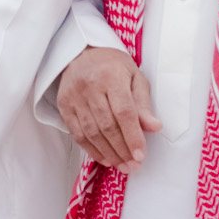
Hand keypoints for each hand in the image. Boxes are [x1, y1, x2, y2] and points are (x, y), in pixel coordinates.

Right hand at [58, 46, 159, 171]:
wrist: (82, 53)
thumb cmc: (113, 66)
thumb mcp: (135, 77)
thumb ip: (143, 104)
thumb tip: (154, 127)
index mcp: (111, 77)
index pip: (124, 112)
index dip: (133, 136)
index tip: (141, 155)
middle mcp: (90, 87)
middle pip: (107, 125)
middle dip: (122, 149)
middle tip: (133, 165)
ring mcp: (74, 97)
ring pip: (91, 132)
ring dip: (108, 153)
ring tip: (122, 165)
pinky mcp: (64, 105)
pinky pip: (76, 133)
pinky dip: (90, 149)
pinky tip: (104, 158)